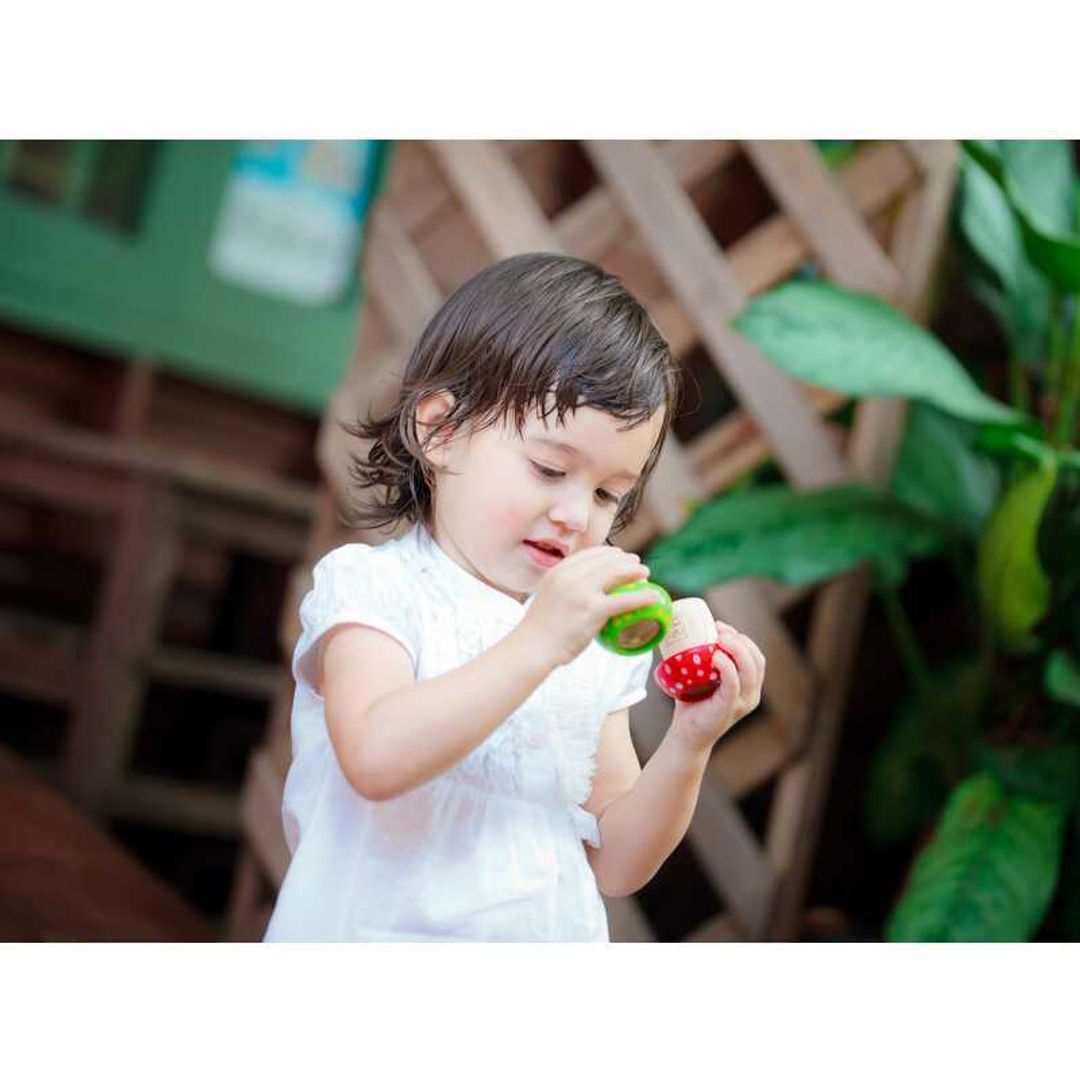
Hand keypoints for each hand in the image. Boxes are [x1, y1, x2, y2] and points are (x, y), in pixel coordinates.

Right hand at [517, 545, 660, 668]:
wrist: (533, 647)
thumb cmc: (539, 629)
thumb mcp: (548, 595)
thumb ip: (564, 587)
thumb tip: (583, 589)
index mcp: (559, 571)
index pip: (590, 554)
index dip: (609, 553)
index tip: (620, 556)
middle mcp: (570, 576)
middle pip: (606, 560)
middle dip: (625, 560)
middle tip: (638, 565)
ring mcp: (582, 591)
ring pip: (617, 573)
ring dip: (636, 571)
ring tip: (646, 574)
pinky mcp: (593, 610)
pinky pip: (624, 599)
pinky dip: (642, 596)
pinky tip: (652, 597)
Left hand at [669, 621, 764, 753]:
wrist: (687, 736)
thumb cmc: (693, 703)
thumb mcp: (704, 677)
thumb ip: (705, 658)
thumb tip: (690, 629)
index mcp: (749, 686)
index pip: (756, 656)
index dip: (742, 638)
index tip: (720, 627)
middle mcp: (751, 694)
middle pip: (757, 659)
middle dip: (740, 639)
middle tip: (718, 630)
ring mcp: (742, 702)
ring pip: (750, 669)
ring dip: (736, 648)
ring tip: (718, 638)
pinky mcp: (729, 708)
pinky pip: (733, 684)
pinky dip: (727, 666)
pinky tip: (715, 656)